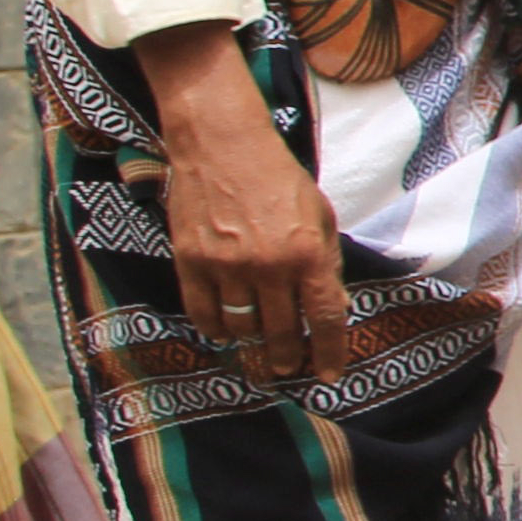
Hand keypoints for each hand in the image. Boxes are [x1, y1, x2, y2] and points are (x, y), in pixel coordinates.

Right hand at [136, 29, 345, 386]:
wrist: (222, 144)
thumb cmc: (278, 177)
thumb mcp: (320, 215)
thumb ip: (326, 263)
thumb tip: (331, 309)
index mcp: (308, 253)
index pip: (324, 319)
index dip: (329, 353)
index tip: (328, 376)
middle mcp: (268, 265)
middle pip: (280, 333)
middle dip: (286, 359)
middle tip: (286, 369)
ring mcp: (225, 266)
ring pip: (241, 328)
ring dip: (251, 346)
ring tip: (257, 352)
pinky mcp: (190, 262)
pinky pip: (202, 314)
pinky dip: (215, 330)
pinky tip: (225, 331)